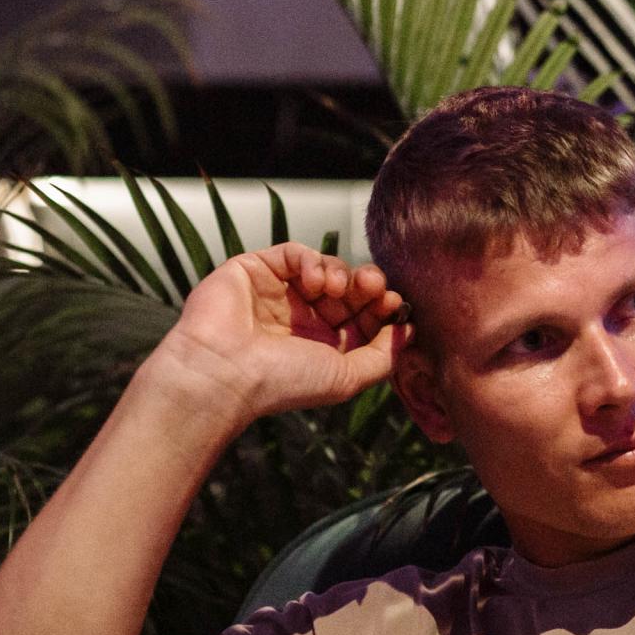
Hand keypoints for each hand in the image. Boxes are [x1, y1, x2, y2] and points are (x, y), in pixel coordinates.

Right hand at [154, 241, 408, 424]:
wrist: (225, 371)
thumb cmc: (281, 382)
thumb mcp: (346, 377)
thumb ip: (383, 357)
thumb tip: (409, 330)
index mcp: (325, 346)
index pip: (364, 317)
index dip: (382, 306)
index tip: (394, 303)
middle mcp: (304, 319)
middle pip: (350, 289)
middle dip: (367, 284)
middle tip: (375, 286)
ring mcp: (280, 294)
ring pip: (326, 268)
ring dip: (341, 273)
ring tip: (337, 289)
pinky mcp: (256, 270)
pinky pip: (293, 252)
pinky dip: (311, 260)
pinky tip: (314, 281)